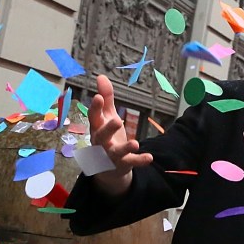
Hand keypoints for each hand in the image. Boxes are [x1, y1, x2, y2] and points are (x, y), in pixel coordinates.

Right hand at [87, 74, 152, 195]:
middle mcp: (102, 142)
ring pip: (115, 152)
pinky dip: (139, 160)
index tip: (98, 97)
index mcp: (98, 128)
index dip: (95, 108)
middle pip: (101, 136)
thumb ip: (106, 98)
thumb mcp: (107, 116)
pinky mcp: (123, 164)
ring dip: (125, 147)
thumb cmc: (107, 136)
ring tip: (135, 143)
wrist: (107, 166)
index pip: (94, 117)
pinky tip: (149, 157)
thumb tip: (101, 76)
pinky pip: (130, 162)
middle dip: (107, 129)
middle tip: (116, 120)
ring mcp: (111, 155)